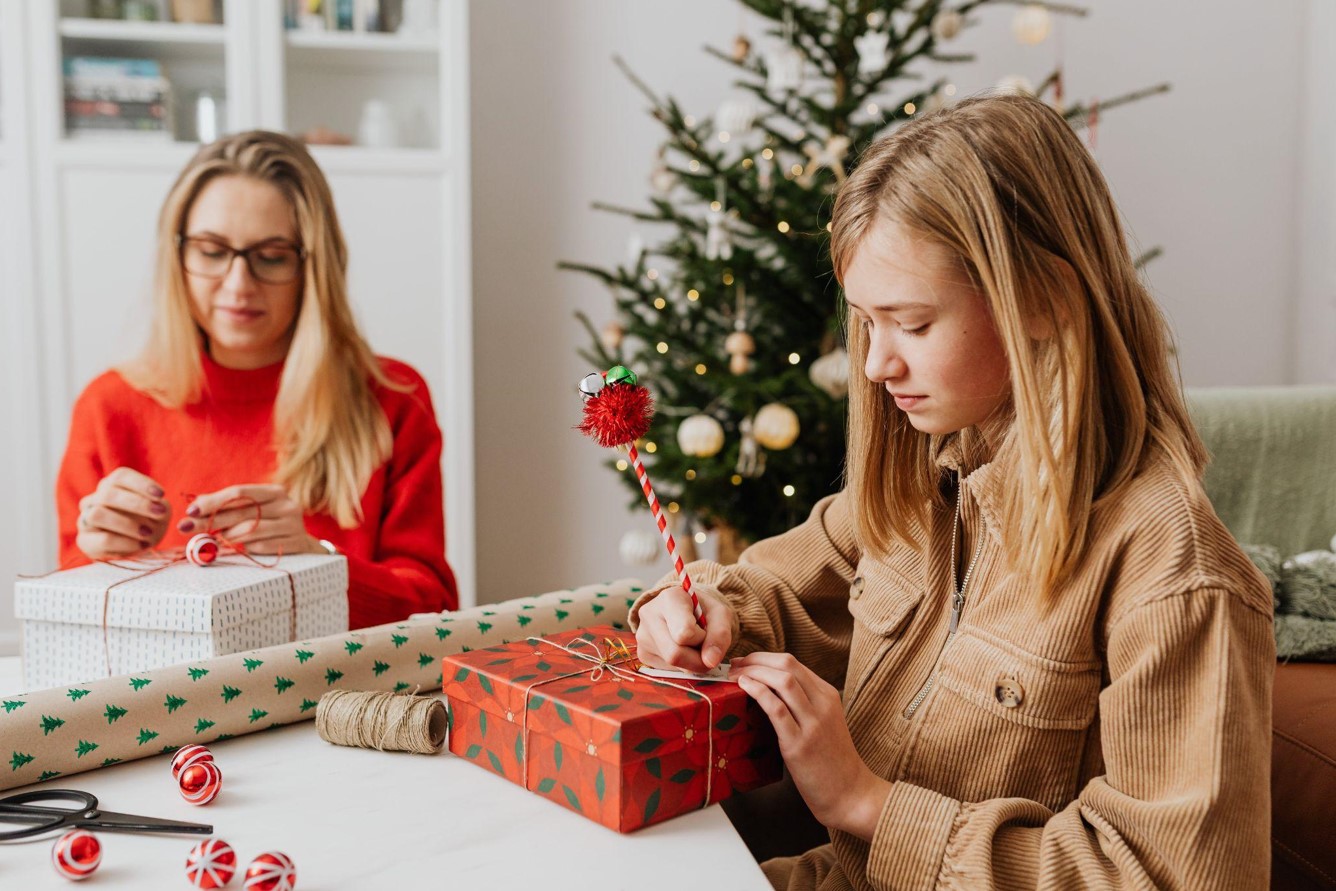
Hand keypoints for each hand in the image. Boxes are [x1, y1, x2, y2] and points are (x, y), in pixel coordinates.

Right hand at [76, 467, 171, 558]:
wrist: (135, 547)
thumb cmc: (148, 523)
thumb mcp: (158, 512)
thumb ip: (158, 507)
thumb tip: (158, 508)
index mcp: (112, 486)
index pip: (120, 477)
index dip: (141, 484)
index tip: (160, 494)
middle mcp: (95, 499)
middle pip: (108, 494)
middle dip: (137, 503)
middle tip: (159, 513)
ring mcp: (86, 519)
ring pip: (97, 514)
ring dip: (127, 524)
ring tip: (148, 533)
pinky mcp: (86, 541)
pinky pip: (102, 539)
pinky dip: (125, 542)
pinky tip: (141, 545)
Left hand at [180, 484, 321, 555]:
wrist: (300, 542)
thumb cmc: (269, 522)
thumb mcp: (252, 508)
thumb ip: (226, 504)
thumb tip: (195, 504)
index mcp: (275, 491)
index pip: (240, 493)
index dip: (213, 502)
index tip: (190, 511)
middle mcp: (287, 505)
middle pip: (242, 513)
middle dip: (210, 521)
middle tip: (185, 528)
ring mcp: (294, 525)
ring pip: (250, 531)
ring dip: (226, 537)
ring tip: (211, 540)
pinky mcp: (295, 544)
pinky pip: (261, 547)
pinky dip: (245, 548)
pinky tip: (238, 547)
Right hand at [635, 586, 734, 671]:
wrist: (686, 610)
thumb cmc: (703, 610)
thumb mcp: (720, 615)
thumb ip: (720, 635)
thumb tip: (710, 662)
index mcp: (669, 598)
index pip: (685, 633)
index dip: (702, 639)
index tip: (705, 629)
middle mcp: (649, 615)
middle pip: (675, 654)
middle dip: (697, 658)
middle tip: (703, 645)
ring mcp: (642, 635)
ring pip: (671, 664)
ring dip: (690, 662)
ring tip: (691, 644)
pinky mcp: (642, 653)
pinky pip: (666, 670)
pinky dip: (681, 665)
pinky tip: (681, 649)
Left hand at [729, 652, 891, 840]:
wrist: (850, 794)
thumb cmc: (832, 761)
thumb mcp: (824, 722)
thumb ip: (804, 704)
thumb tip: (768, 690)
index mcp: (828, 695)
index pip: (793, 663)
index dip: (763, 658)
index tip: (743, 662)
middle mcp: (823, 704)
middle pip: (787, 665)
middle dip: (755, 660)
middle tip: (733, 665)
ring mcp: (813, 723)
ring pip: (782, 681)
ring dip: (752, 672)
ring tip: (733, 676)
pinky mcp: (800, 744)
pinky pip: (777, 709)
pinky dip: (758, 692)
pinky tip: (744, 688)